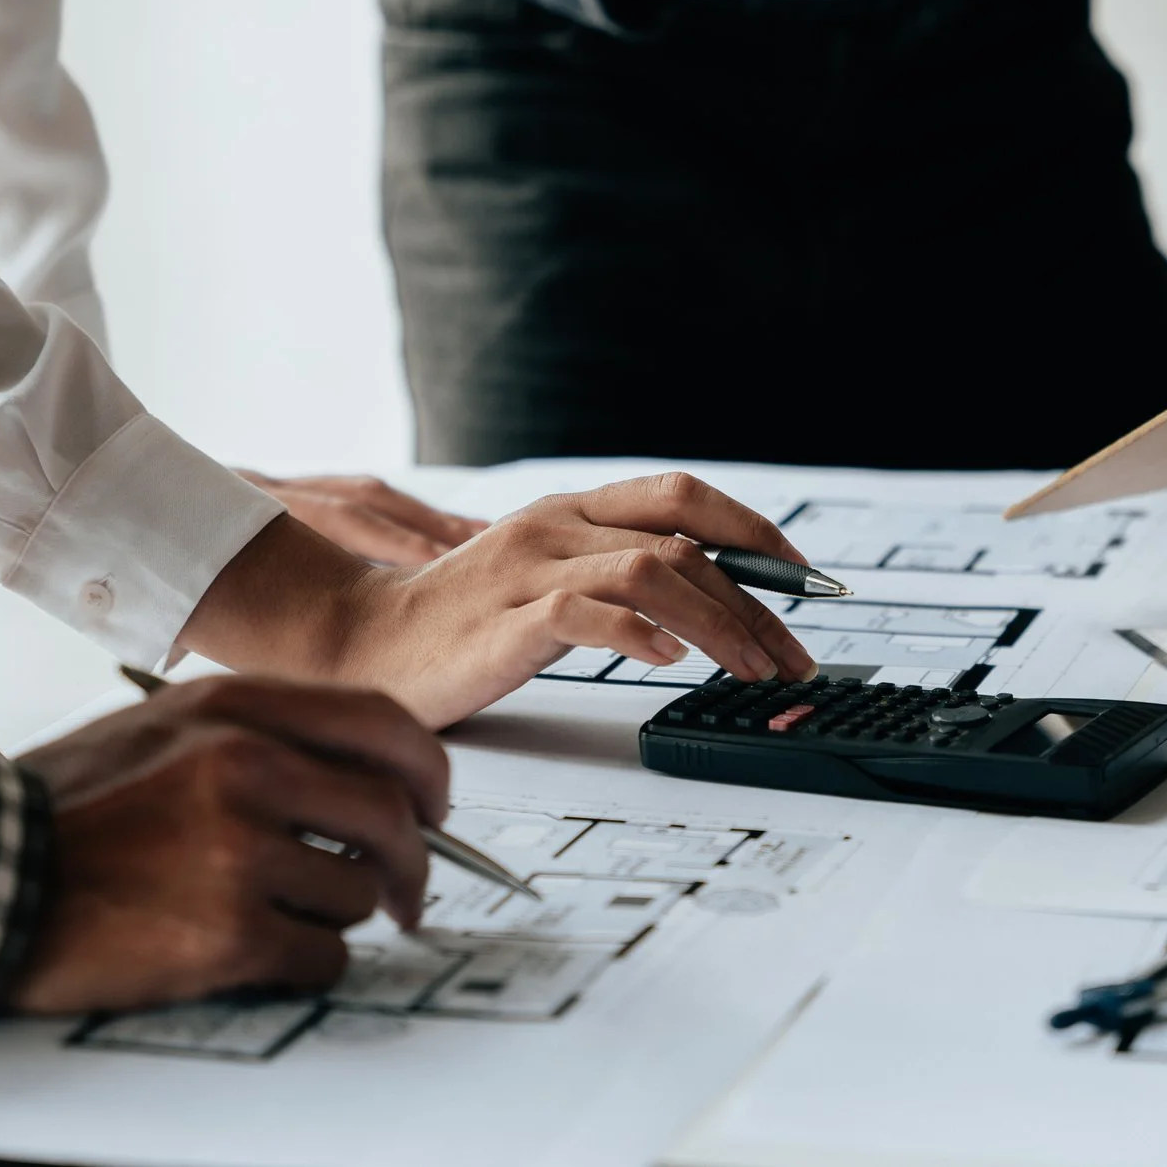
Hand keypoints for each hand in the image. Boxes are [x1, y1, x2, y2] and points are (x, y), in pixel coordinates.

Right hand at [2, 674, 447, 1015]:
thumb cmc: (64, 811)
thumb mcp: (165, 728)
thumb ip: (263, 735)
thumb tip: (369, 776)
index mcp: (236, 707)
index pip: (388, 726)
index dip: (429, 775)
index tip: (433, 809)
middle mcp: (247, 766)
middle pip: (395, 816)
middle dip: (414, 865)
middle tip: (405, 896)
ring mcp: (238, 850)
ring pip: (358, 894)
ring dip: (332, 917)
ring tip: (265, 915)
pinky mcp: (226, 934)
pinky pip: (322, 959)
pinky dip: (301, 967)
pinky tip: (249, 956)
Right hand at [176, 474, 819, 728]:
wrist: (360, 646)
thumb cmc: (457, 625)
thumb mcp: (546, 580)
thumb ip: (612, 574)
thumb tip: (708, 594)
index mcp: (572, 511)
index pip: (684, 495)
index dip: (755, 531)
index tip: (805, 579)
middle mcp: (557, 525)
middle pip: (686, 540)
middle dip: (758, 600)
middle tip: (794, 655)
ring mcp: (530, 567)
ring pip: (655, 570)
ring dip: (722, 624)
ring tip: (754, 671)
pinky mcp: (506, 618)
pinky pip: (589, 612)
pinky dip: (642, 634)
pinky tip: (671, 664)